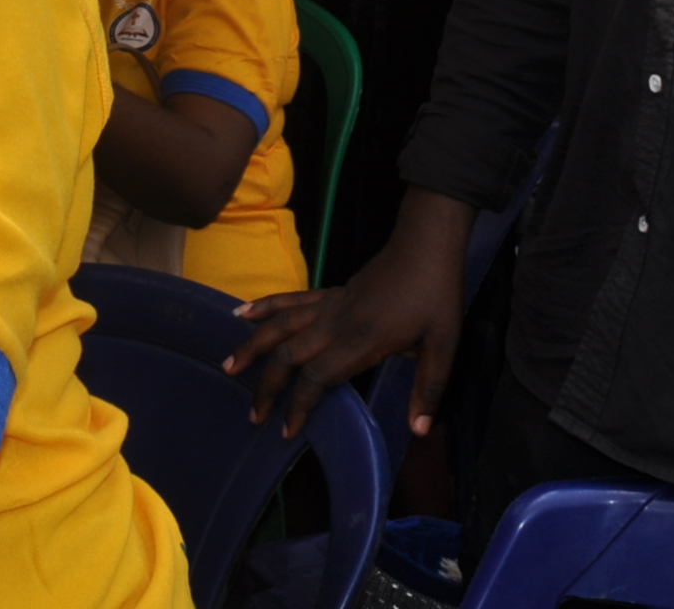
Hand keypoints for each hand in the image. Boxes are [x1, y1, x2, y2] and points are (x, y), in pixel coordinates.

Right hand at [224, 188, 474, 436]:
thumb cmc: (436, 295)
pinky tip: (240, 313)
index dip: (298, 406)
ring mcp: (330, 305)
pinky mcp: (330, 292)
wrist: (426, 243)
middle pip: (289, 355)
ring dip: (252, 346)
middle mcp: (336, 323)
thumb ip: (430, 388)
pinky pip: (289, 300)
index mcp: (362, 341)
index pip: (317, 377)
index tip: (287, 431)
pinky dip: (263, 306)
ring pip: (280, 325)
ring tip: (229, 366)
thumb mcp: (445, 345)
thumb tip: (419, 431)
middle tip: (253, 415)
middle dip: (267, 386)